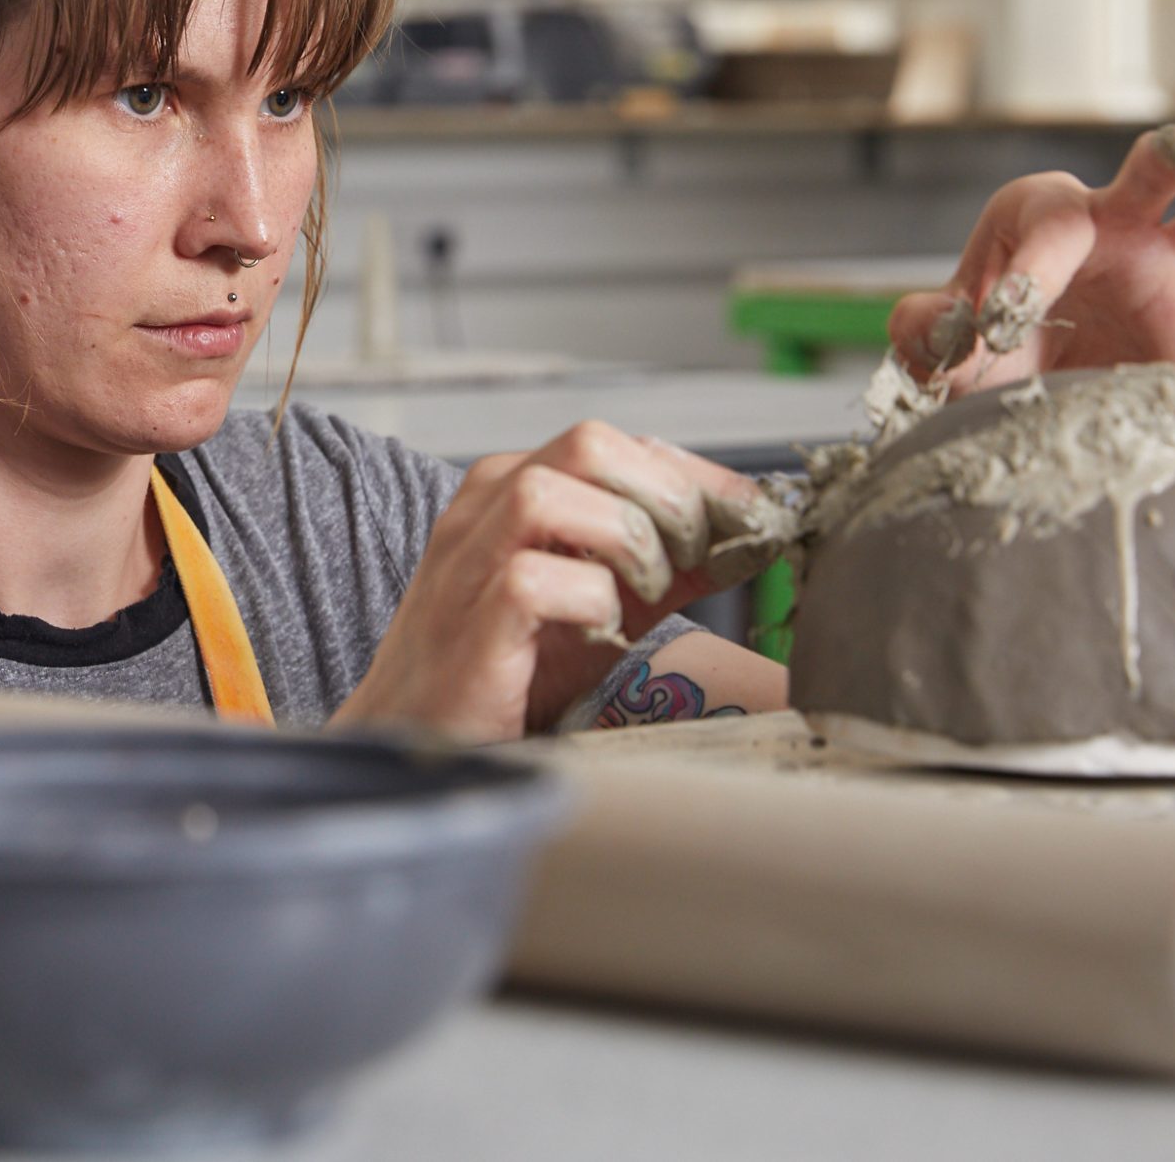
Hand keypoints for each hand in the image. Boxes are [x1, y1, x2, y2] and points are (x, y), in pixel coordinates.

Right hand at [332, 422, 774, 743]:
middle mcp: (486, 507)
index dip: (699, 478)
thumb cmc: (507, 667)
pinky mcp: (469, 618)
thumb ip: (667, 565)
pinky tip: (601, 630)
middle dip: (666, 498)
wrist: (422, 731)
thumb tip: (747, 536)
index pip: (623, 445)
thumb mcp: (604, 601)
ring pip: (550, 492)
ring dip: (624, 539)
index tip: (752, 519)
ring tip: (645, 592)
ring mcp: (469, 559)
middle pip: (590, 444)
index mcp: (516, 488)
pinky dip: (588, 600)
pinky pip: (532, 578)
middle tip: (694, 559)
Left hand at [887, 125, 1174, 389]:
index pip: (1041, 229)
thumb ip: (925, 331)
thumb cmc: (980, 359)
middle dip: (1157, 164)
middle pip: (1141, 183)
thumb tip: (936, 325)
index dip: (1023, 272)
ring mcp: (1168, 272)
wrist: (1021, 410)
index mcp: (1038, 222)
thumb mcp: (938, 348)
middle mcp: (1112, 230)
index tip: (999, 321)